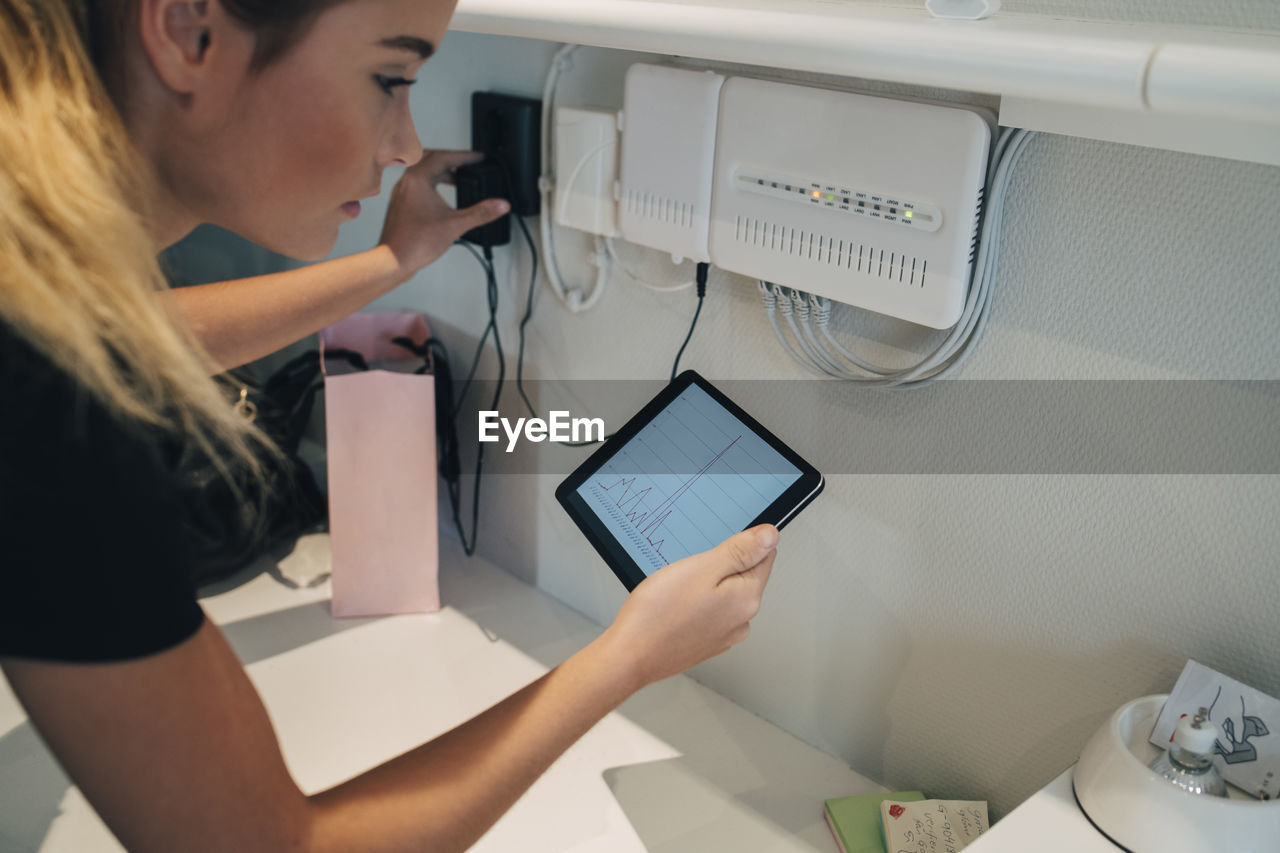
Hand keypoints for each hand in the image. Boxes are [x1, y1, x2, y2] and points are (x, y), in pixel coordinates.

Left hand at [378, 149, 509, 280]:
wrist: (394, 260)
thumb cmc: (415, 243)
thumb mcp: (456, 225)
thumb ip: (481, 213)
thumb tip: (500, 205)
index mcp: (418, 180)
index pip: (444, 157)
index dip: (465, 156)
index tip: (478, 158)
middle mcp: (406, 182)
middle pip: (431, 158)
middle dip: (451, 159)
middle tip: (467, 164)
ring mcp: (401, 193)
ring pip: (422, 171)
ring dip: (441, 171)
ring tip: (457, 179)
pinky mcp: (400, 204)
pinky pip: (416, 184)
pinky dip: (431, 183)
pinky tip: (440, 197)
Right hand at [603, 524, 779, 688]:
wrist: (630, 655)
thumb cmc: (659, 614)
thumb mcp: (702, 568)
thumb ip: (741, 551)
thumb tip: (771, 536)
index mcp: (747, 598)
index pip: (765, 556)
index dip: (739, 544)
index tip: (715, 550)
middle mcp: (742, 620)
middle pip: (743, 576)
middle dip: (720, 566)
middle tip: (689, 570)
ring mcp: (724, 635)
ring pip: (723, 594)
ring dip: (705, 586)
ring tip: (677, 591)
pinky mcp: (706, 643)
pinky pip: (708, 613)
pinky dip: (694, 605)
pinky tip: (674, 607)